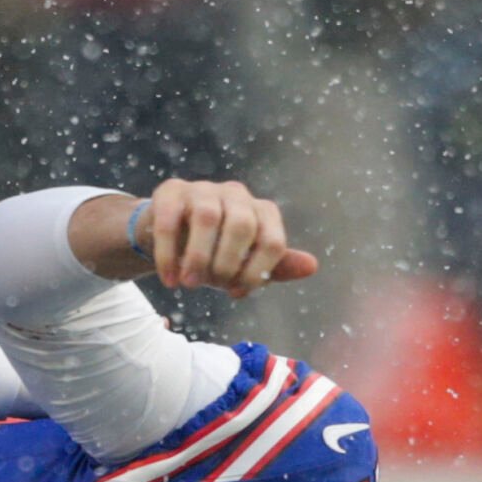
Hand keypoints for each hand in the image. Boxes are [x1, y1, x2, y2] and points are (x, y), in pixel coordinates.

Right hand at [138, 179, 318, 296]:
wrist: (169, 236)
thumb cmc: (213, 252)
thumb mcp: (243, 265)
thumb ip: (274, 267)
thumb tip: (312, 266)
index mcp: (261, 212)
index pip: (272, 242)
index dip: (255, 273)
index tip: (235, 292)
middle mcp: (237, 194)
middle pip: (242, 225)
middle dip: (226, 263)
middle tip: (209, 285)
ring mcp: (203, 189)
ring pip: (208, 218)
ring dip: (197, 257)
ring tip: (188, 284)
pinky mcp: (172, 192)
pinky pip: (171, 221)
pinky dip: (169, 255)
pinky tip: (169, 279)